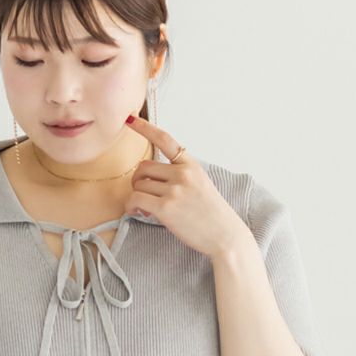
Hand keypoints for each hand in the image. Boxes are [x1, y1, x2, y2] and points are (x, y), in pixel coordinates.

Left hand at [124, 116, 247, 258]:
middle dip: (138, 181)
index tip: (130, 119)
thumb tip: (153, 178)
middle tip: (143, 194)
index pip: (165, 139)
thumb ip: (180, 175)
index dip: (144, 128)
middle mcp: (183, 173)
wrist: (225, 236)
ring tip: (145, 208)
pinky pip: (135, 199)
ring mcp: (174, 190)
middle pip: (143, 167)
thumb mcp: (201, 184)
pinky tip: (137, 212)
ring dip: (136, 196)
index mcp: (191, 165)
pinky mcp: (166, 207)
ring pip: (138, 184)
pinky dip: (131, 206)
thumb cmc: (212, 215)